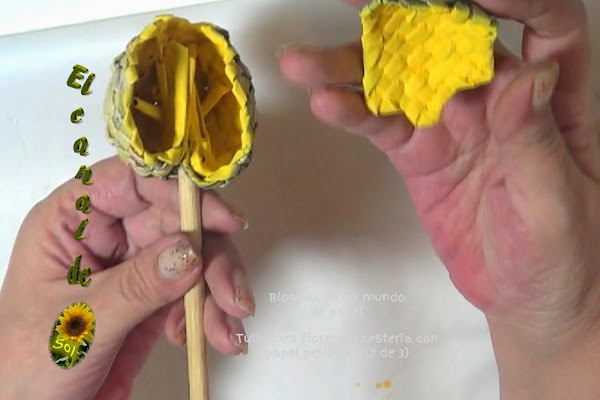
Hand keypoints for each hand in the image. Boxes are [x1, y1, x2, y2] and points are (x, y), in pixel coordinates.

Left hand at [0, 157, 254, 399]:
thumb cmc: (27, 365)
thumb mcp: (81, 322)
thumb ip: (137, 285)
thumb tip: (189, 252)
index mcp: (71, 221)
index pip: (130, 182)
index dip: (177, 191)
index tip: (220, 217)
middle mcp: (108, 236)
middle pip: (176, 220)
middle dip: (211, 257)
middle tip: (231, 293)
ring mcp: (135, 265)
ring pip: (194, 255)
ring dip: (218, 289)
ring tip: (226, 328)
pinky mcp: (155, 296)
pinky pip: (196, 290)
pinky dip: (212, 312)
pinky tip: (209, 335)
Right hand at [280, 0, 598, 397]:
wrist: (526, 297)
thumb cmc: (564, 254)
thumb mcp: (557, 202)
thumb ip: (534, 141)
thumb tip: (526, 77)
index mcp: (552, 98)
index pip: (543, 24)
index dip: (510, 0)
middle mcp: (497, 99)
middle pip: (449, 40)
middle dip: (404, 16)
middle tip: (355, 2)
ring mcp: (452, 124)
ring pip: (400, 81)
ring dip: (353, 68)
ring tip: (307, 63)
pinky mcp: (420, 154)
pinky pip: (383, 125)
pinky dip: (355, 114)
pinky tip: (327, 103)